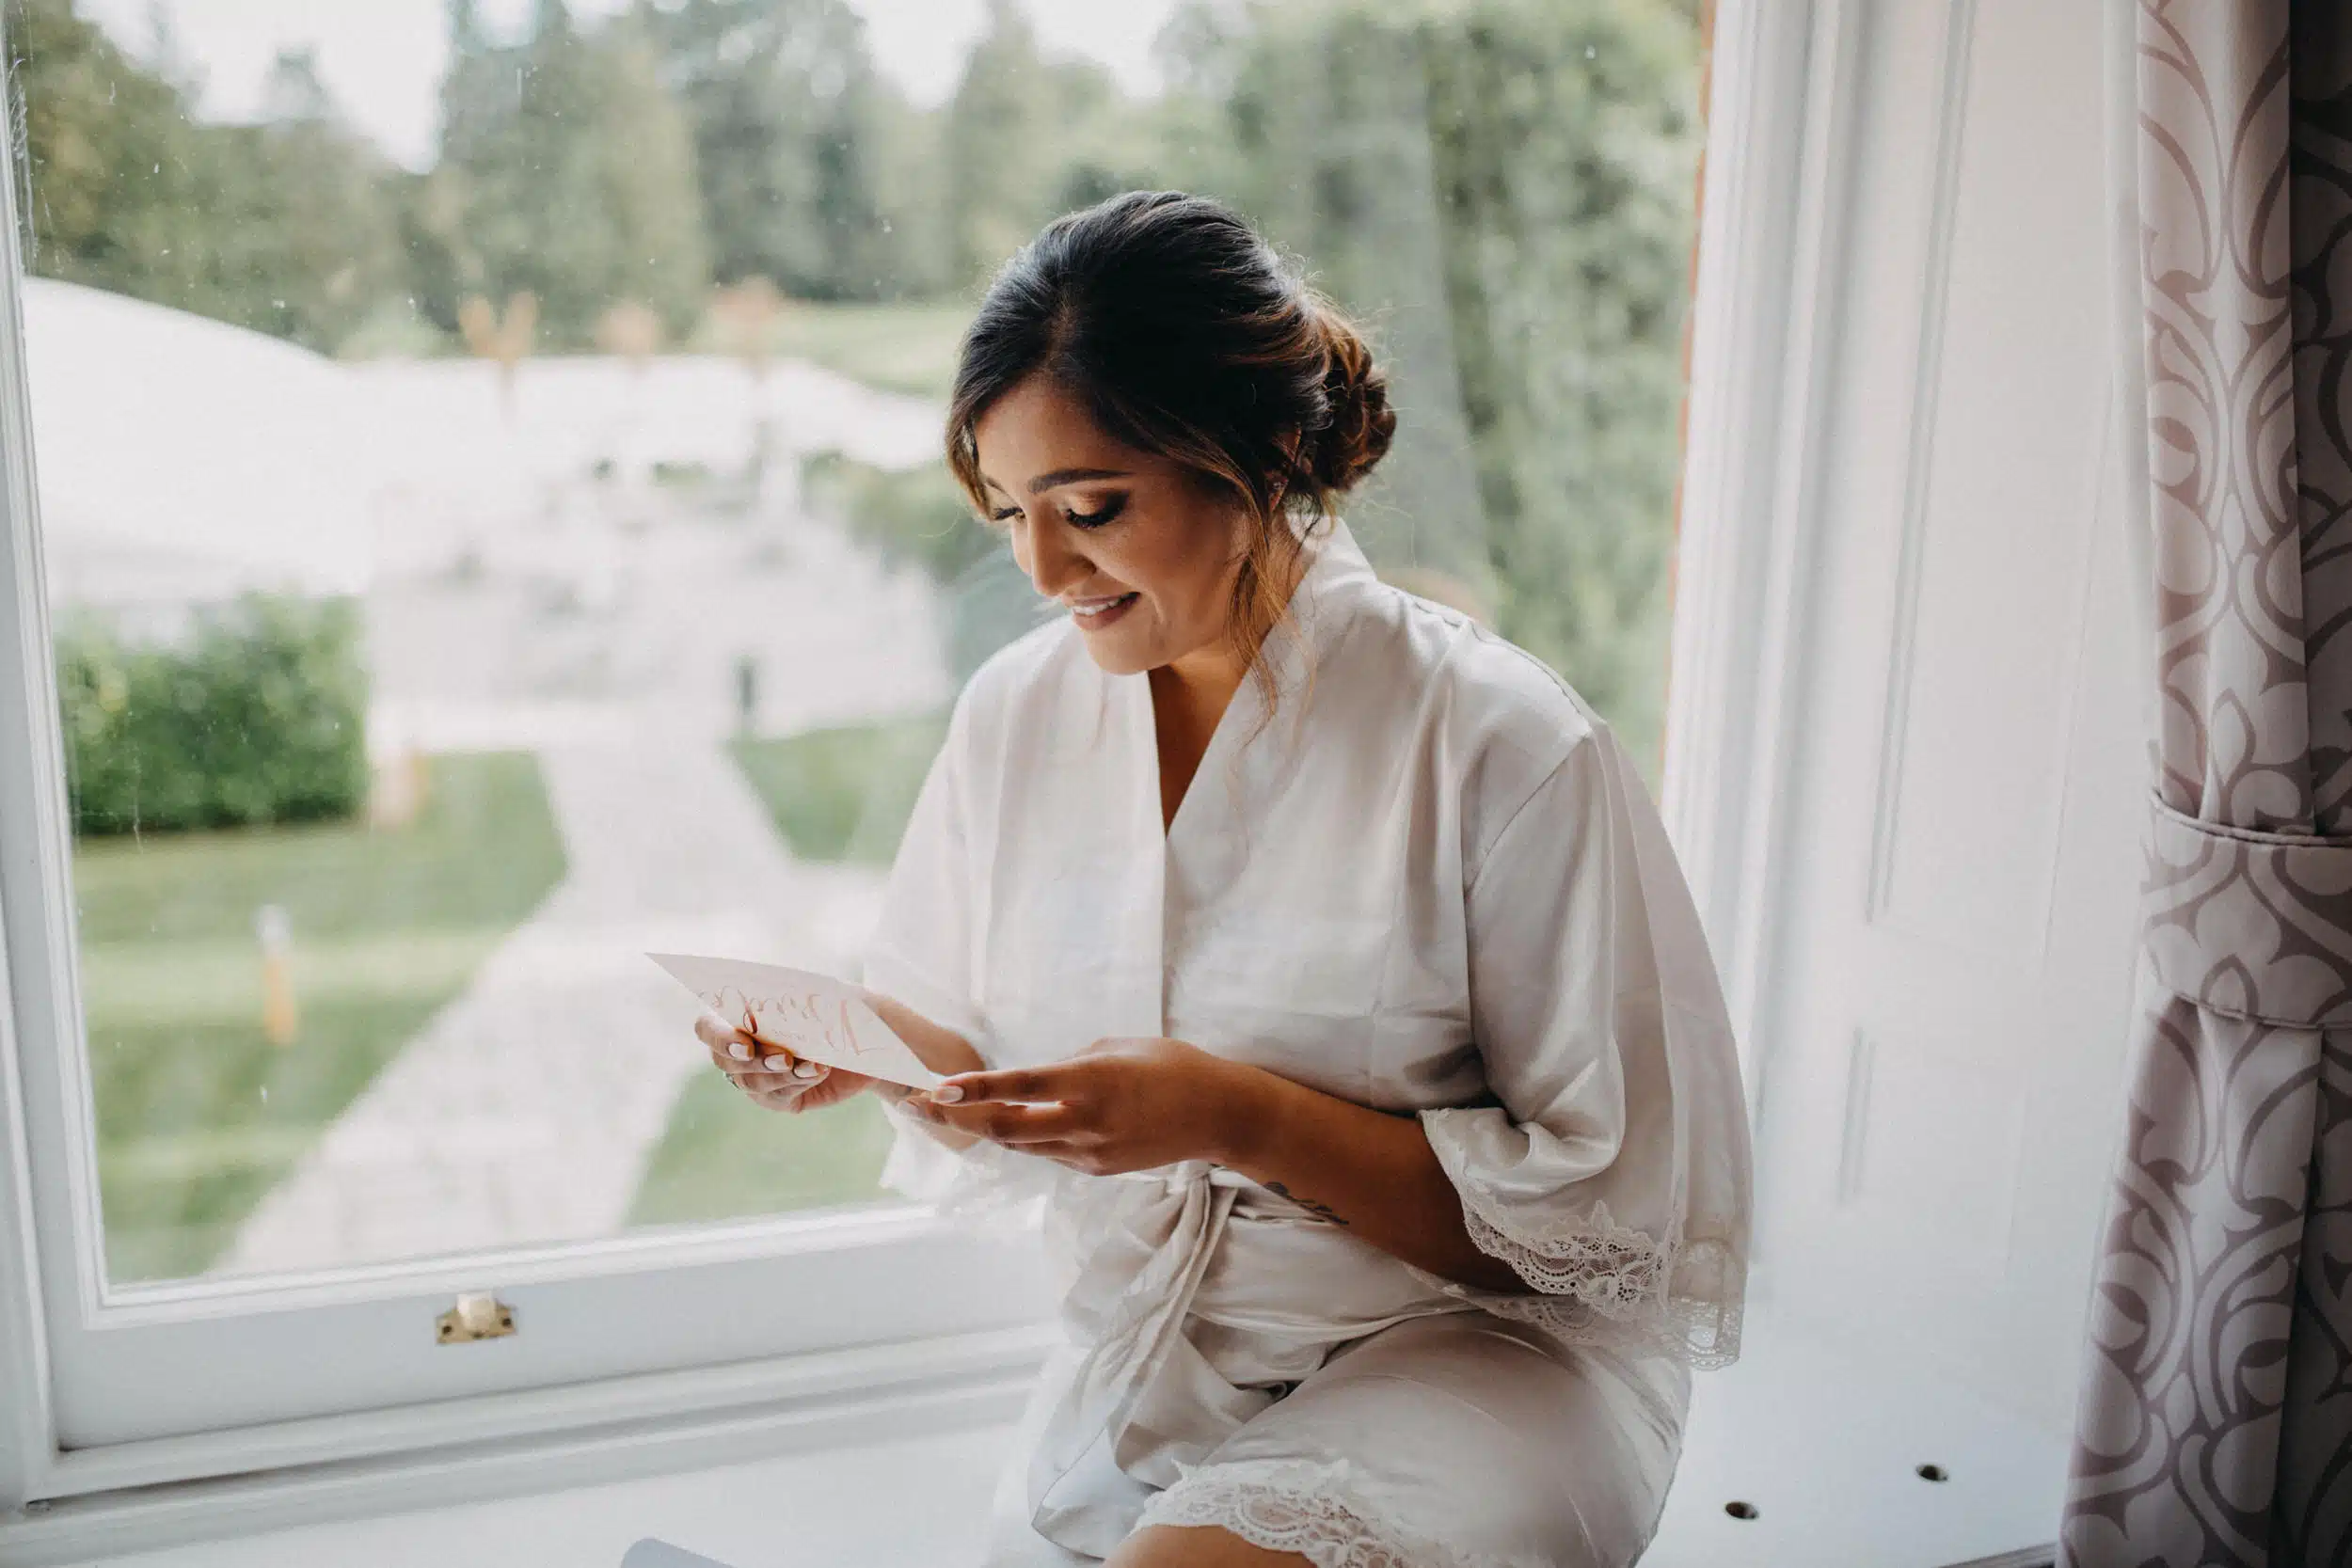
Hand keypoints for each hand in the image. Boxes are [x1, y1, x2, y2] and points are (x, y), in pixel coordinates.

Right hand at [696, 1008, 882, 1113]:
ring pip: (753, 1082)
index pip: (707, 1027)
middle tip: (784, 1057)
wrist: (867, 1040)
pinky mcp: (779, 1098)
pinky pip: (779, 1096)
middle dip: (757, 1060)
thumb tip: (795, 997)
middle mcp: (739, 1049)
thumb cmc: (840, 1006)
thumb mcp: (827, 991)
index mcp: (737, 1015)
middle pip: (727, 1061)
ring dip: (782, 1074)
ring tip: (811, 1065)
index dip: (719, 1037)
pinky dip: (799, 1083)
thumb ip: (806, 992)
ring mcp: (756, 1077)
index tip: (744, 1044)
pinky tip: (818, 1072)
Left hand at [909, 1036, 1266, 1174]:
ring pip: (1019, 1144)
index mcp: (1091, 1081)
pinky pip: (1047, 1152)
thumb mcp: (1118, 1046)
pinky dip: (1021, 1137)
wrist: (1218, 1116)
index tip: (936, 1087)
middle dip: (954, 1117)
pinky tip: (999, 1123)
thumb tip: (1039, 1080)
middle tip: (913, 1104)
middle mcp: (1084, 1122)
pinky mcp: (1096, 1169)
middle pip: (1004, 1128)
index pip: (1021, 1087)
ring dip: (979, 1129)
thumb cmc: (1172, 1066)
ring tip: (940, 1112)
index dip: (975, 1090)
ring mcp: (1089, 1153)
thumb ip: (1072, 1063)